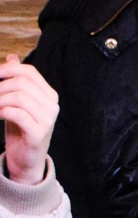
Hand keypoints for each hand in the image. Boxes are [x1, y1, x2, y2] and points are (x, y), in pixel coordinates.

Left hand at [0, 56, 57, 185]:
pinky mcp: (38, 133)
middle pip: (22, 83)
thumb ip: (16, 81)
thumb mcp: (17, 103)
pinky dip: (1, 111)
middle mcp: (52, 106)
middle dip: (0, 85)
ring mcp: (47, 120)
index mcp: (49, 95)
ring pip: (18, 96)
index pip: (30, 72)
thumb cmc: (20, 129)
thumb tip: (11, 57)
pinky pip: (16, 113)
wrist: (25, 160)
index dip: (8, 69)